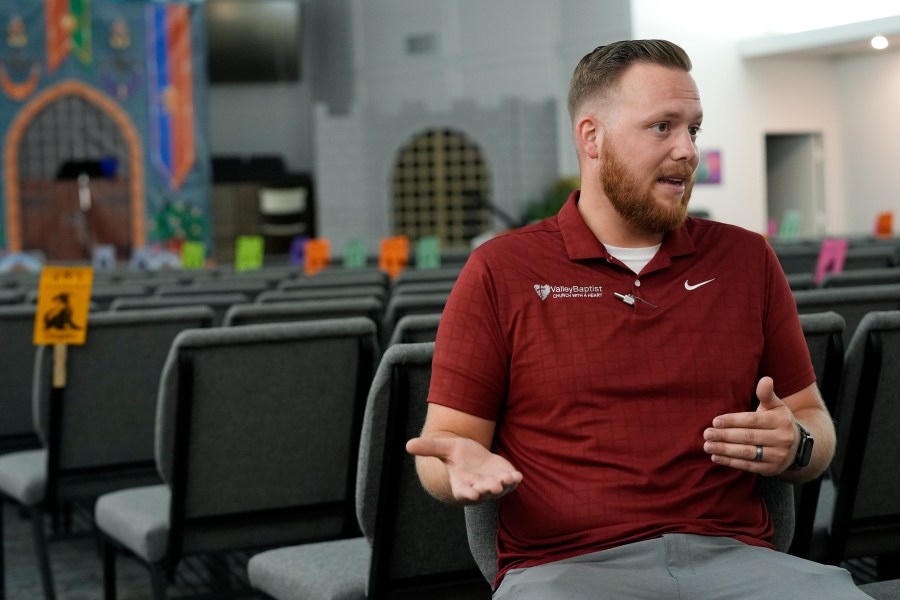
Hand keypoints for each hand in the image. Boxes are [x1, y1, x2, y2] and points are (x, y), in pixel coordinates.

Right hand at [406, 436, 522, 502]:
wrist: (476, 458)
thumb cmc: (458, 456)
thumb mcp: (445, 448)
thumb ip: (429, 448)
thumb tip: (407, 445)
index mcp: (461, 483)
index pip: (463, 492)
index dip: (467, 494)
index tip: (472, 494)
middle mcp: (478, 487)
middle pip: (483, 491)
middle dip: (488, 489)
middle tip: (493, 487)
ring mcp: (493, 484)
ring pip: (499, 488)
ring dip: (504, 485)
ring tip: (508, 479)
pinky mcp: (506, 479)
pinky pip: (511, 482)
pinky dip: (514, 480)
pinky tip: (517, 475)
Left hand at [702, 377, 798, 474]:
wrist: (797, 447)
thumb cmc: (778, 421)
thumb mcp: (775, 406)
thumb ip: (766, 394)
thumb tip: (765, 379)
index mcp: (781, 420)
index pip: (752, 420)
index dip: (732, 421)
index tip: (715, 421)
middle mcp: (782, 438)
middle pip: (748, 437)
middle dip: (724, 436)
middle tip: (706, 434)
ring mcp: (778, 456)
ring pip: (747, 453)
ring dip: (724, 450)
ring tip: (708, 446)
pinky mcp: (772, 469)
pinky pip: (748, 466)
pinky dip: (730, 462)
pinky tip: (716, 457)